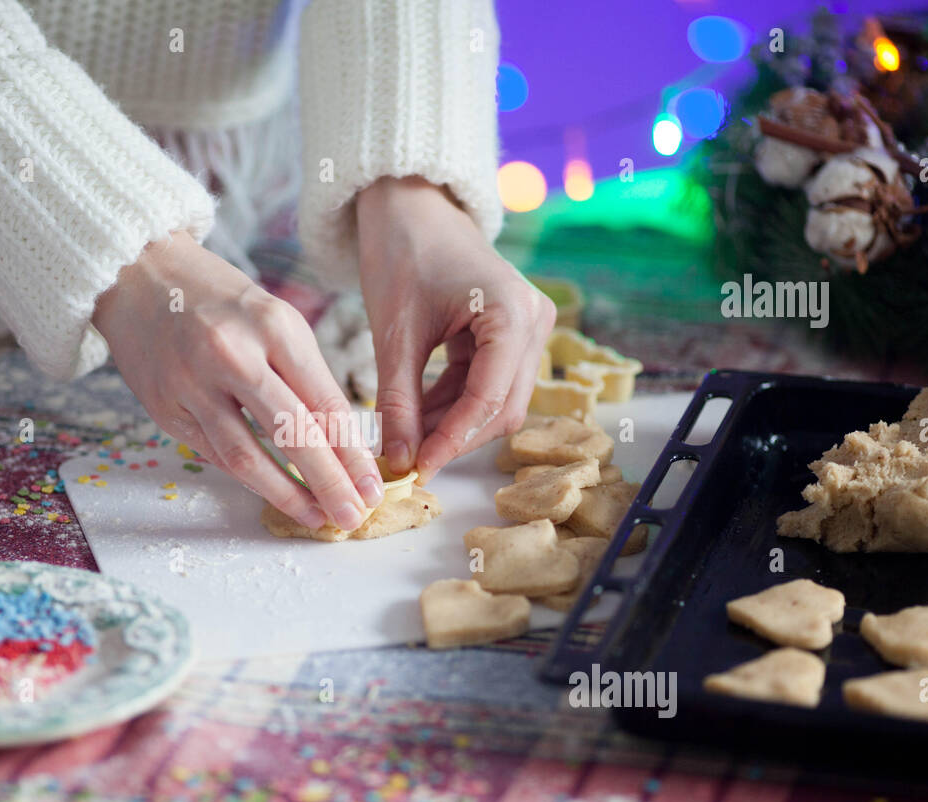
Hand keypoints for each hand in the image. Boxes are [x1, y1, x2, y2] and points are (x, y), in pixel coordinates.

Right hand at [93, 232, 382, 530]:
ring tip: (318, 517)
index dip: (353, 453)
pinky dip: (249, 479)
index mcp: (274, 326)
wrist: (140, 275)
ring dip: (287, 495)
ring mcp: (193, 385)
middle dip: (329, 482)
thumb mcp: (275, 319)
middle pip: (291, 434)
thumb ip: (306, 377)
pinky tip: (276, 494)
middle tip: (354, 517)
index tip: (373, 487)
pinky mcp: (165, 409)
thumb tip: (342, 446)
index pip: (325, 403)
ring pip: (247, 456)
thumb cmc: (222, 300)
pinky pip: (215, 454)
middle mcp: (232, 354)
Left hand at [356, 176, 554, 482]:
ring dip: (450, 423)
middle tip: (406, 460)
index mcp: (511, 312)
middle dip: (453, 437)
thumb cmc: (401, 254)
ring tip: (403, 436)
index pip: (488, 399)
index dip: (452, 441)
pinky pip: (486, 384)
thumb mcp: (394, 334)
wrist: (411, 207)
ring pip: (495, 401)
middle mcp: (533, 320)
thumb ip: (397, 400)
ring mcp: (527, 327)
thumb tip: (397, 461)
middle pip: (501, 407)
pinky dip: (452, 403)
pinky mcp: (512, 333)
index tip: (417, 469)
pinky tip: (416, 414)